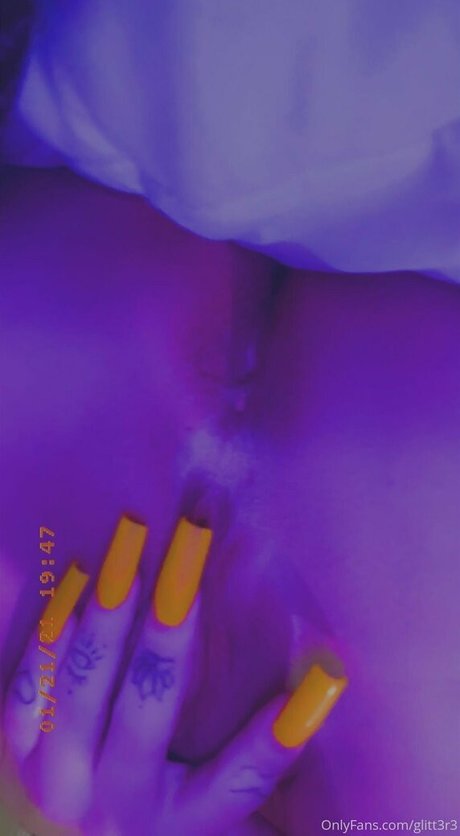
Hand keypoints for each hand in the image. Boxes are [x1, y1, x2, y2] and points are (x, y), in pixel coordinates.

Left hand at [3, 515, 345, 834]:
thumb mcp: (205, 800)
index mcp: (177, 821)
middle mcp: (115, 803)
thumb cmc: (155, 812)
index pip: (237, 781)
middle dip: (171, 628)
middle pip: (147, 709)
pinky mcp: (20, 749)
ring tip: (131, 548)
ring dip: (110, 612)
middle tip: (190, 553)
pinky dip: (56, 630)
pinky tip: (83, 578)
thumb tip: (324, 675)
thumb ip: (254, 753)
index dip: (276, 737)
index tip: (324, 678)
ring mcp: (57, 775)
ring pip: (81, 690)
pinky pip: (29, 685)